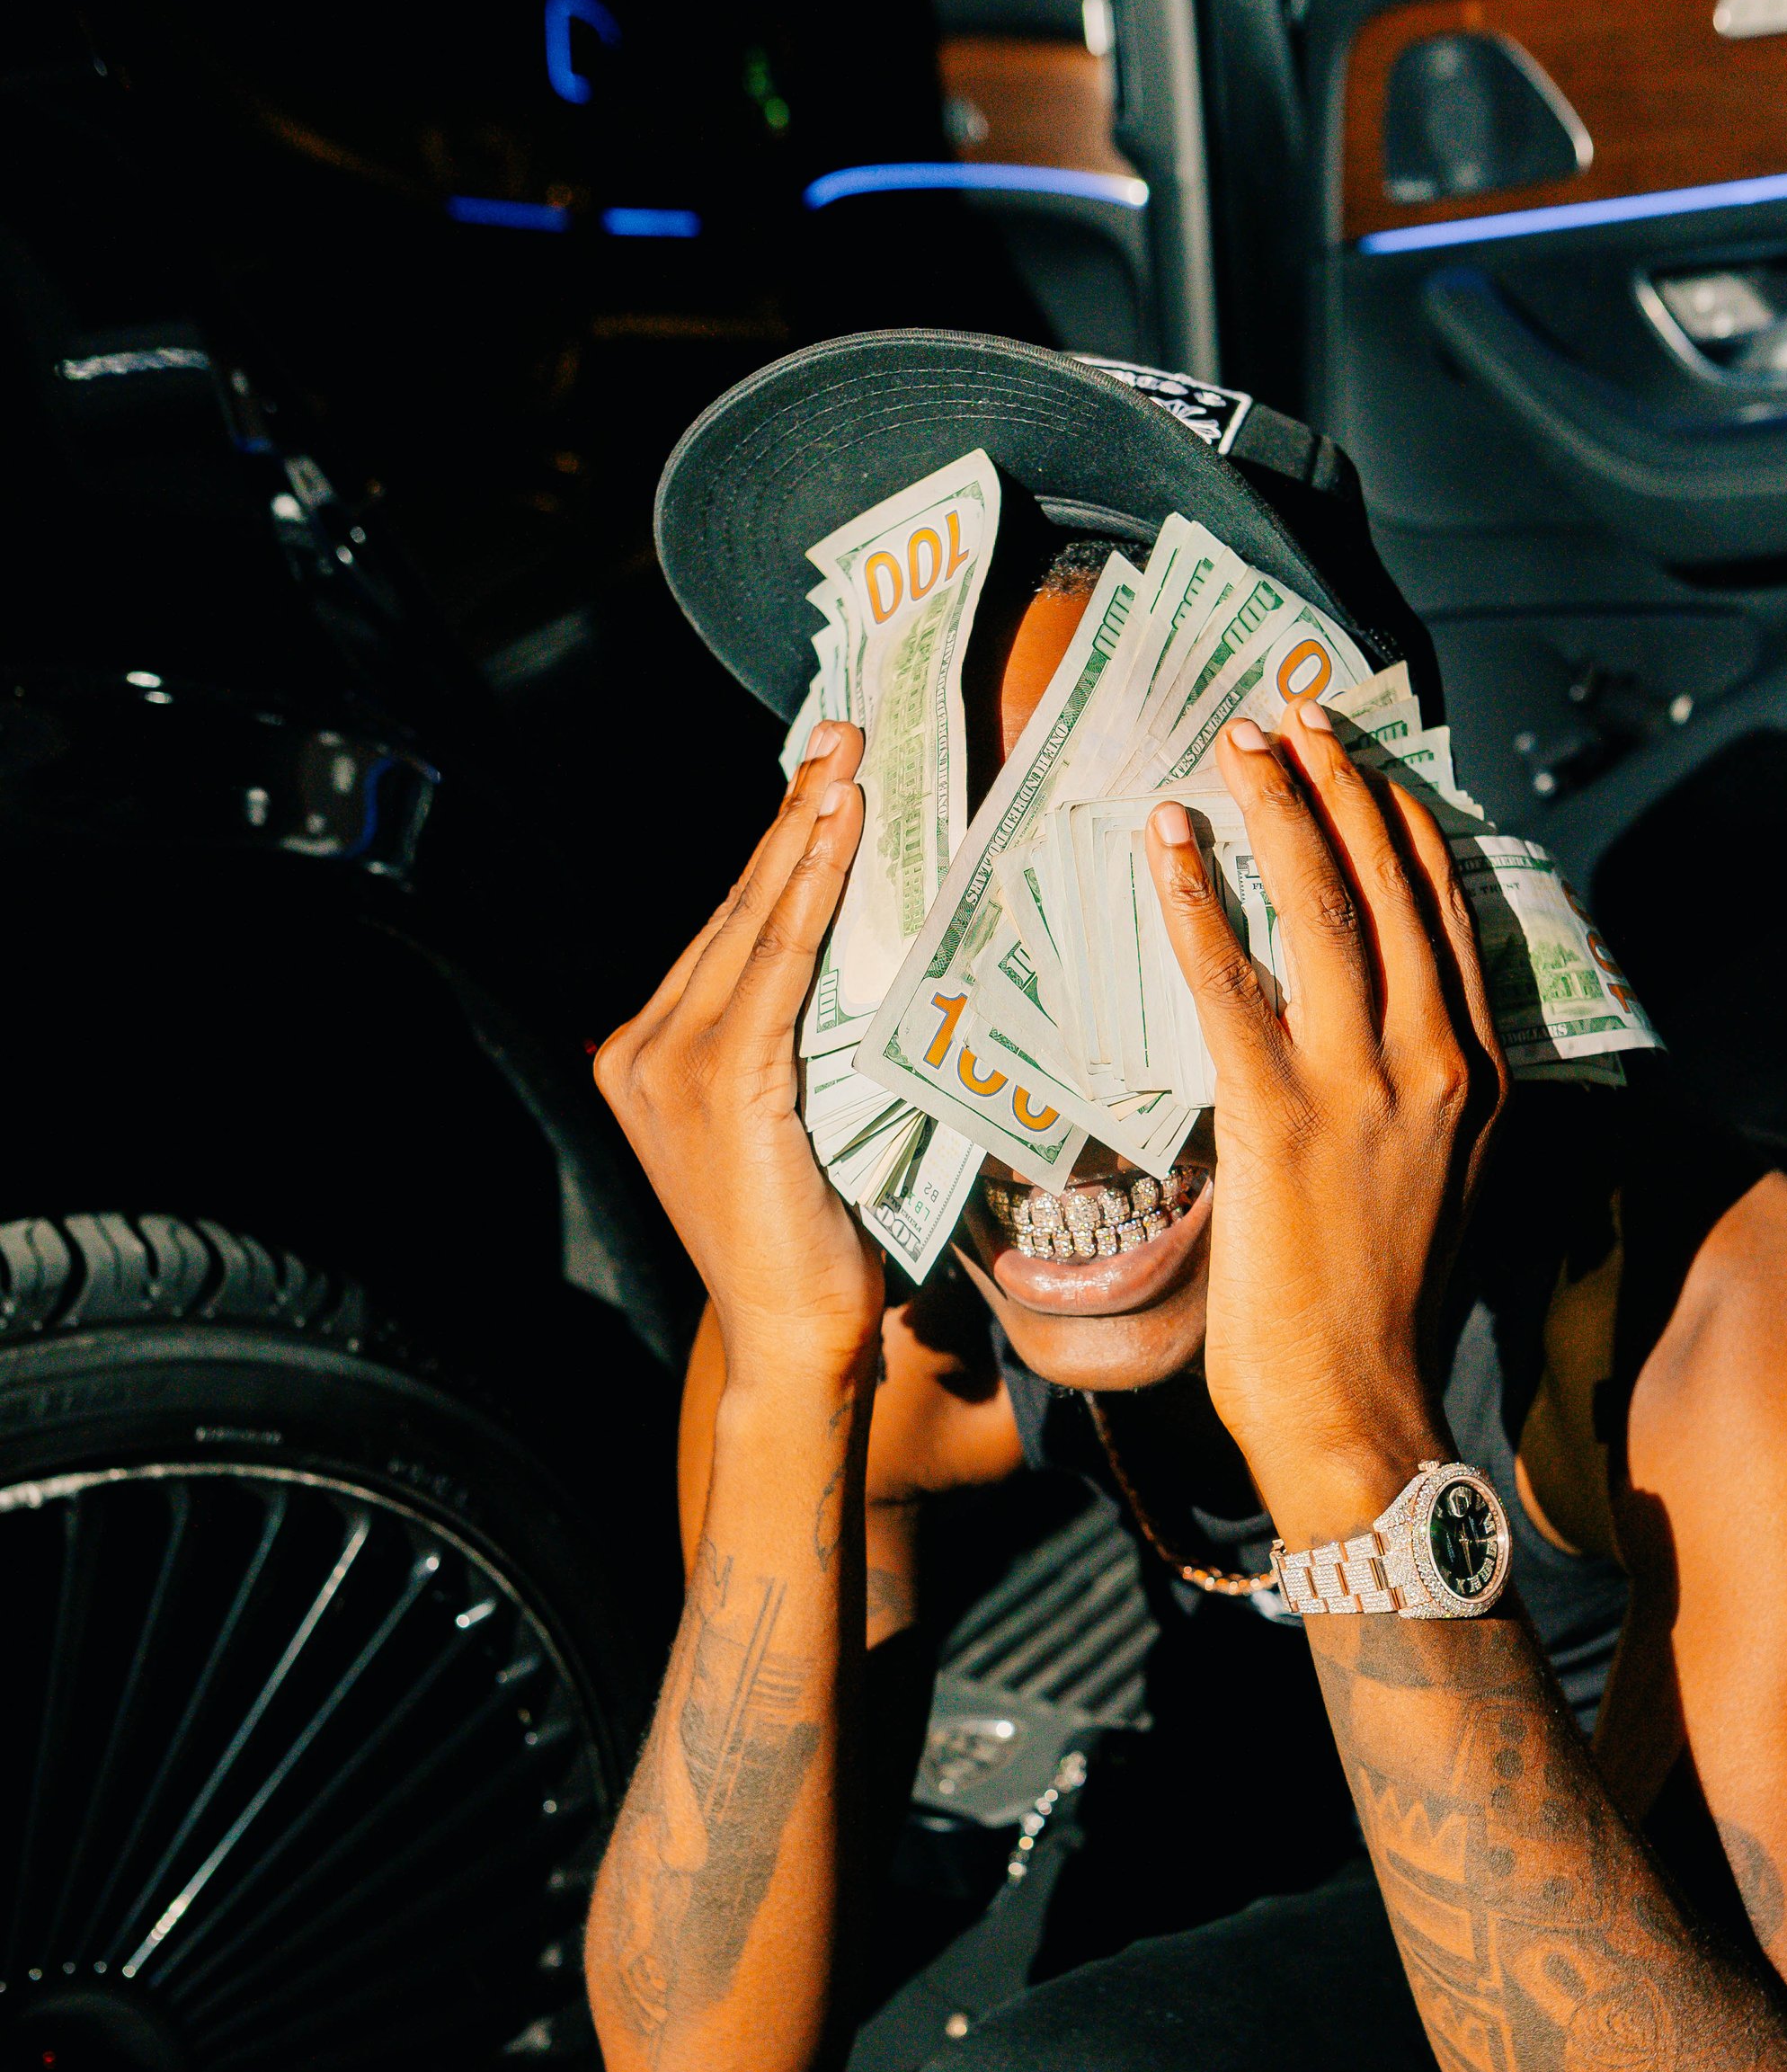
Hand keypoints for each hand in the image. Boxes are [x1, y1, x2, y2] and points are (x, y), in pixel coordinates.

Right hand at [595, 726, 882, 1389]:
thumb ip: (793, 1045)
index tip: (821, 777)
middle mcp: (642, 1049)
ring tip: (848, 765)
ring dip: (804, 834)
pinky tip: (838, 837)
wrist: (793, 1335)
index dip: (777, 848)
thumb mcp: (794, 1120)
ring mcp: (671, 1065)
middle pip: (735, 910)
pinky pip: (776, 965)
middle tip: (841, 736)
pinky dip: (809, 895)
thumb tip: (859, 961)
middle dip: (792, 815)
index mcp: (647, 1055)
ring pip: (752, 924)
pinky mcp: (722, 1083)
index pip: (728, 932)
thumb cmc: (812, 1242)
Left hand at [1146, 706, 1505, 1544]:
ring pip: (1325, 910)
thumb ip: (1411, 1104)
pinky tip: (1168, 847)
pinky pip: (1234, 985)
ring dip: (1275, 812)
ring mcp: (1364, 1090)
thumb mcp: (1431, 1187)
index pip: (1449, 913)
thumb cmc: (1378, 1314)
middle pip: (1394, 885)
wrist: (1360, 1413)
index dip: (1399, 821)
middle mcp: (1437, 1064)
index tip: (1355, 758)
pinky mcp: (1282, 1123)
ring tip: (1233, 746)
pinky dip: (1198, 904)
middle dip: (1337, 783)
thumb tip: (1360, 1044)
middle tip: (1285, 714)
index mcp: (1479, 1076)